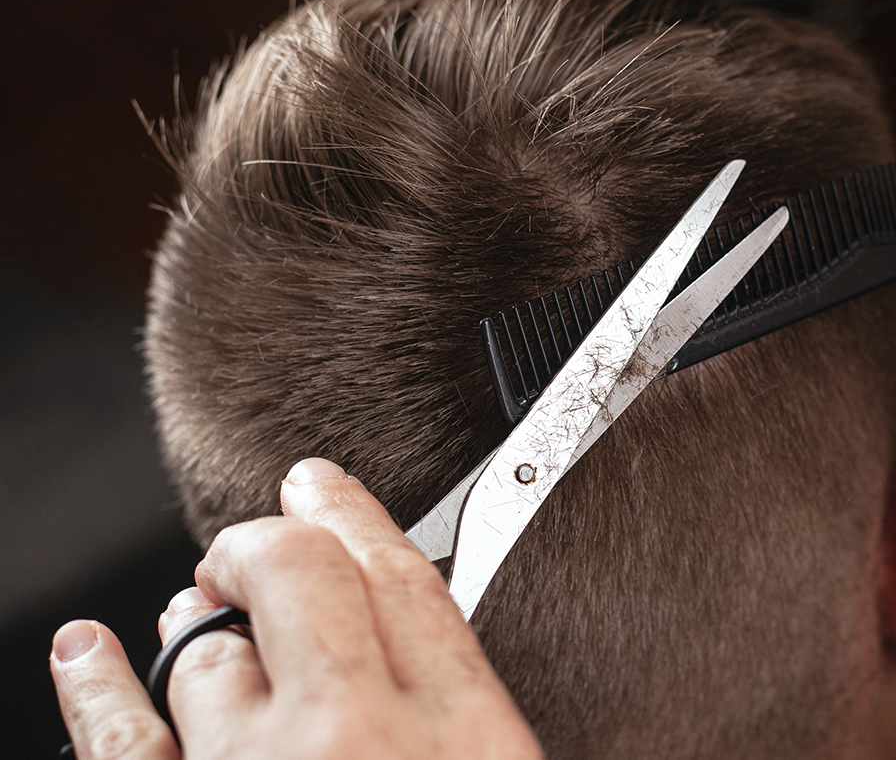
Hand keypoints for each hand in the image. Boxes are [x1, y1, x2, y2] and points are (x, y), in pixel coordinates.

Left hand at [51, 458, 543, 759]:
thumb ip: (483, 728)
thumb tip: (463, 687)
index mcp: (468, 735)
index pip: (409, 583)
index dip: (362, 517)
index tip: (332, 488)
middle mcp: (359, 737)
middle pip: (305, 575)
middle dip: (275, 538)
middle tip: (266, 526)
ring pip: (209, 650)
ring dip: (201, 619)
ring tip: (196, 598)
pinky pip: (120, 739)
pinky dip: (94, 688)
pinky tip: (84, 655)